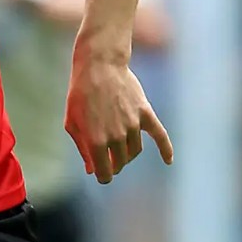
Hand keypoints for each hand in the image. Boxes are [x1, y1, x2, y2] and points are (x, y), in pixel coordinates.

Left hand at [65, 47, 173, 183]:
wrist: (99, 66)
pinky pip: (160, 136)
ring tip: (119, 150)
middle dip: (113, 165)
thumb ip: (82, 148)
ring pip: (134, 151)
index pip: (104, 173)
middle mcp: (116, 136)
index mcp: (95, 141)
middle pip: (120, 163)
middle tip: (107, 158)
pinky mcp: (145, 113)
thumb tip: (91, 170)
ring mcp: (133, 125)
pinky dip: (166, 150)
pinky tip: (168, 161)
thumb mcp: (72, 123)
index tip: (100, 172)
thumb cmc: (80, 95)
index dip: (102, 175)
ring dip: (126, 155)